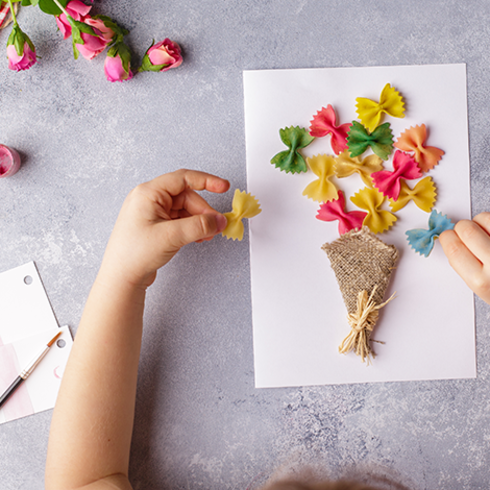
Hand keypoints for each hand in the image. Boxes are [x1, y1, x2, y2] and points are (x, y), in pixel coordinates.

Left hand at [100, 169, 229, 287]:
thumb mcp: (171, 236)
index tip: (223, 187)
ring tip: (207, 235)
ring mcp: (152, 213)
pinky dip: (191, 227)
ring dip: (199, 221)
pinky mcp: (156, 226)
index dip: (206, 181)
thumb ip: (199, 226)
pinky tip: (198, 237)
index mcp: (148, 193)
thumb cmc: (134, 254)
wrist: (121, 278)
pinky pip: (179, 220)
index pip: (183, 179)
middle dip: (203, 211)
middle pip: (186, 197)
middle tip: (216, 225)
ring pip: (185, 210)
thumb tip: (219, 220)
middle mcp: (149, 200)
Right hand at [440, 212, 489, 303]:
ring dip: (481, 221)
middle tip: (468, 233)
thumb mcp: (484, 289)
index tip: (449, 237)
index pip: (453, 248)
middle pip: (466, 229)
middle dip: (463, 227)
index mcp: (482, 281)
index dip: (448, 238)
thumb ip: (467, 266)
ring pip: (484, 217)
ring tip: (487, 232)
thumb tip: (453, 240)